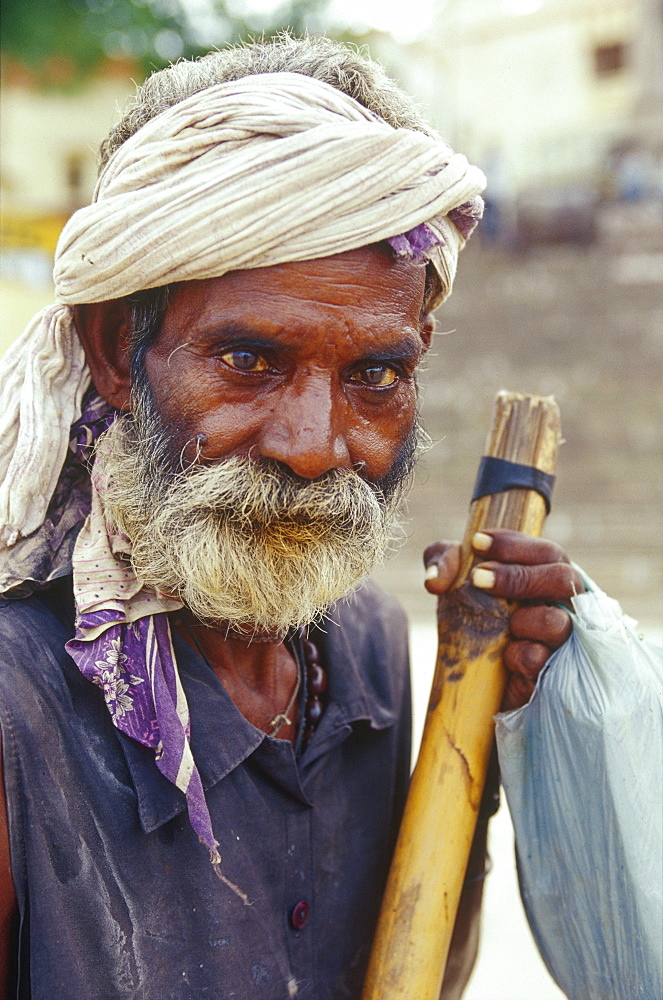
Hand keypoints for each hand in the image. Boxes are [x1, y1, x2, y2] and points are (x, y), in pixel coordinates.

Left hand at [423, 528, 582, 709]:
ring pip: (558, 622)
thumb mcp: (453, 581)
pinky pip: (541, 660)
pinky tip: (504, 656)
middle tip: (479, 578)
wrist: (472, 675)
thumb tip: (434, 580)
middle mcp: (561, 604)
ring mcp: (560, 639)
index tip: (477, 543)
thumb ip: (443, 562)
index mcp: (546, 576)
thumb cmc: (473, 614)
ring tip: (503, 623)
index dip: (515, 545)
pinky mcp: (551, 672)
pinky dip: (519, 655)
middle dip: (519, 576)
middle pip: (563, 578)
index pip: (546, 552)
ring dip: (525, 619)